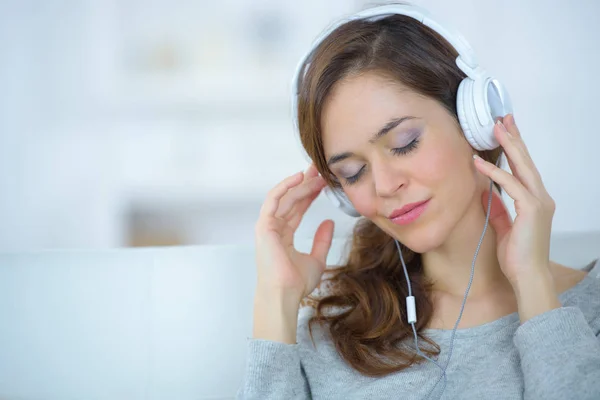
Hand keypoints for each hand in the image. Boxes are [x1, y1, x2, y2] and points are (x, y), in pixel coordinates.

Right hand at [254, 164, 334, 302]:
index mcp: (284, 236)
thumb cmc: (296, 283)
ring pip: (286, 197)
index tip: (323, 183)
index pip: (298, 209)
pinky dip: (285, 186)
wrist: (285, 293)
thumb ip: (322, 240)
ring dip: (301, 184)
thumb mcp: (317, 259)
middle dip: (306, 184)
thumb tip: (329, 222)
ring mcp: (268, 226)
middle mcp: (274, 228)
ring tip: (316, 174)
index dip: (310, 195)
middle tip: (321, 171)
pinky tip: (299, 177)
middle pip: (292, 200)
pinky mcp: (264, 225)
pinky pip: (273, 200)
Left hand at [473, 114, 556, 288]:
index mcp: (535, 201)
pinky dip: (495, 173)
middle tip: (504, 118)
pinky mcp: (531, 210)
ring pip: (522, 167)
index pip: (524, 169)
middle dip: (514, 138)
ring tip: (495, 128)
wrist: (527, 276)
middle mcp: (540, 197)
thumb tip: (486, 194)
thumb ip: (498, 209)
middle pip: (526, 161)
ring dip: (508, 146)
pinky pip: (511, 185)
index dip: (515, 149)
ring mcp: (538, 202)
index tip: (506, 131)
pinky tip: (479, 164)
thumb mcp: (504, 227)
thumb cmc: (517, 255)